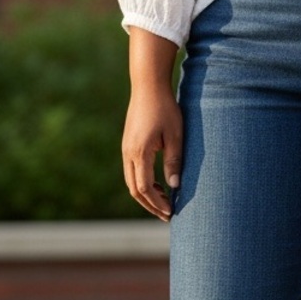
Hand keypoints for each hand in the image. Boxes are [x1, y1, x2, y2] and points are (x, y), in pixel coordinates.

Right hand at [122, 27, 182, 220]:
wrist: (148, 85)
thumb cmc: (165, 108)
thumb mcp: (175, 135)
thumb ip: (174, 161)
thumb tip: (175, 187)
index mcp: (139, 153)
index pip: (145, 189)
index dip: (158, 203)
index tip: (171, 212)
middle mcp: (128, 153)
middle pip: (135, 189)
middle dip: (150, 204)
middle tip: (167, 214)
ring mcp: (126, 148)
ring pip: (131, 181)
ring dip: (146, 194)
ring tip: (164, 200)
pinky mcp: (128, 143)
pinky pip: (132, 170)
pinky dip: (143, 181)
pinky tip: (157, 182)